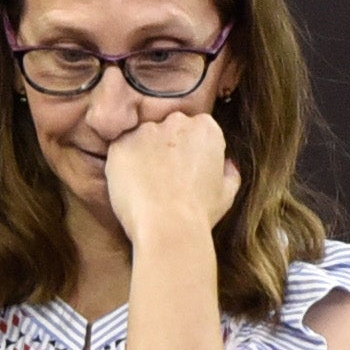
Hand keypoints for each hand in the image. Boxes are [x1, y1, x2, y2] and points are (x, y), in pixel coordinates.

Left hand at [101, 112, 238, 248]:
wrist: (168, 227)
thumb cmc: (200, 213)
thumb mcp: (227, 192)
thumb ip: (229, 171)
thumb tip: (228, 164)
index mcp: (205, 128)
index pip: (197, 129)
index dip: (190, 151)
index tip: (187, 169)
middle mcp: (176, 122)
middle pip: (169, 128)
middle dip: (167, 147)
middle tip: (165, 177)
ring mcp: (146, 131)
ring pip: (142, 138)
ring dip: (143, 154)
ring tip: (147, 185)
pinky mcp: (121, 145)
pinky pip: (121, 151)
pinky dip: (123, 166)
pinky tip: (131, 187)